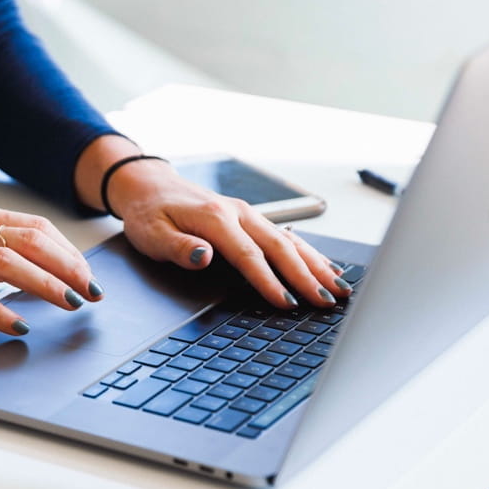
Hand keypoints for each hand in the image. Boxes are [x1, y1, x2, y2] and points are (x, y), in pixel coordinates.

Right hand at [0, 202, 103, 335]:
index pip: (34, 226)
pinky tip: (20, 326)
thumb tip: (32, 267)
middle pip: (31, 240)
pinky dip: (1, 312)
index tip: (87, 273)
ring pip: (11, 263)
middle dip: (70, 267)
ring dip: (48, 285)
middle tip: (91, 291)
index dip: (68, 250)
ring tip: (70, 304)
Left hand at [75, 136, 350, 308]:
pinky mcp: (251, 218)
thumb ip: (179, 247)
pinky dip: (309, 253)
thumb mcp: (152, 234)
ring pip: (290, 240)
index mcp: (215, 218)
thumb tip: (204, 256)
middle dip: (306, 276)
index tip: (287, 303)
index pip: (248, 255)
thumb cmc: (149, 213)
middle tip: (327, 302)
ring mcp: (248, 214)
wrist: (149, 185)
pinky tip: (325, 268)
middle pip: (280, 247)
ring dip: (316, 265)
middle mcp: (238, 213)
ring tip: (339, 288)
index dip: (269, 281)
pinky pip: (286, 236)